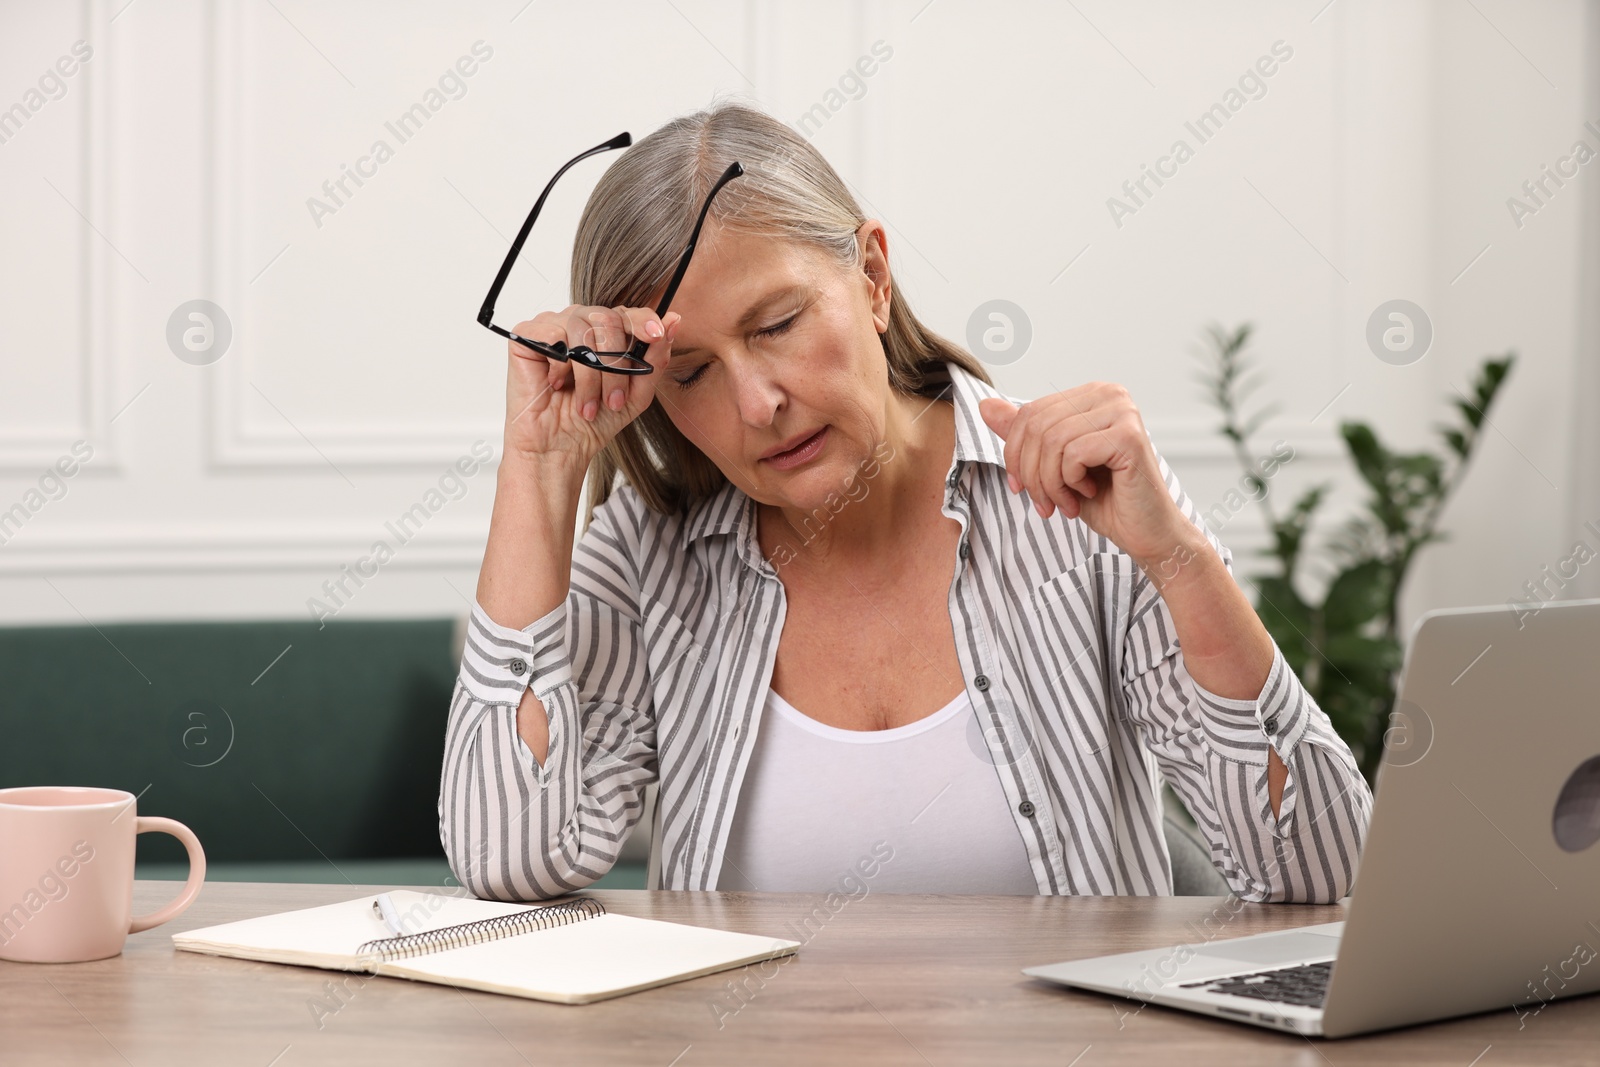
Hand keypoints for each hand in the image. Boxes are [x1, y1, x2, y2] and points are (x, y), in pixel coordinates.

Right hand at [501, 305, 680, 465]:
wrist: (559, 448)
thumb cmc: (594, 421)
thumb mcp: (638, 393)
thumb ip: (656, 358)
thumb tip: (674, 320)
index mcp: (606, 333)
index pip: (627, 312)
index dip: (643, 320)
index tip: (656, 335)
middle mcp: (581, 323)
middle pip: (607, 318)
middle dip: (616, 364)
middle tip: (613, 400)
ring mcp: (553, 326)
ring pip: (582, 327)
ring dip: (590, 374)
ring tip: (587, 404)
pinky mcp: (527, 335)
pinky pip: (553, 334)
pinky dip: (561, 366)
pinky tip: (556, 385)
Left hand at [977, 383, 1200, 565]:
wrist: (1145, 532)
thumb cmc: (1104, 499)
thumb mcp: (1051, 465)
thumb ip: (1023, 435)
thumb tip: (985, 406)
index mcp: (1090, 394)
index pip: (1029, 413)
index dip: (1015, 455)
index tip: (1023, 487)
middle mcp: (1109, 394)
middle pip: (1036, 426)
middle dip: (1031, 473)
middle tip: (1045, 502)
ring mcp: (1122, 411)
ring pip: (1052, 441)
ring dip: (1050, 483)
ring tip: (1065, 502)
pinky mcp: (1129, 435)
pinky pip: (1073, 454)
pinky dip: (1070, 483)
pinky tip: (1089, 493)